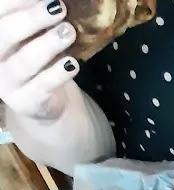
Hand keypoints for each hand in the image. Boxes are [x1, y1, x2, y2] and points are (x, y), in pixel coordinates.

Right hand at [0, 0, 78, 120]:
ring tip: (69, 32)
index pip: (0, 12)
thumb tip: (52, 0)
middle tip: (58, 7)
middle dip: (33, 19)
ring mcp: (7, 82)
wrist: (41, 99)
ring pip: (25, 61)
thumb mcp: (31, 33)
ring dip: (49, 44)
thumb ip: (34, 14)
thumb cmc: (35, 56)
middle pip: (6, 34)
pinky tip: (72, 63)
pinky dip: (58, 73)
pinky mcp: (26, 101)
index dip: (18, 2)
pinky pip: (42, 86)